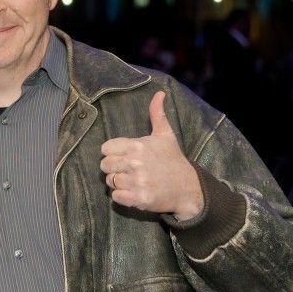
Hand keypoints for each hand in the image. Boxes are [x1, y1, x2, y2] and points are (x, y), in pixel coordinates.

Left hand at [99, 90, 202, 219]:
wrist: (188, 187)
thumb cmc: (173, 160)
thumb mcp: (165, 135)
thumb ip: (157, 114)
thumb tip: (159, 93)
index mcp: (137, 146)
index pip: (105, 149)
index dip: (113, 153)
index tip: (124, 156)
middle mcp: (135, 163)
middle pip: (105, 165)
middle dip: (114, 168)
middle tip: (129, 170)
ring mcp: (137, 181)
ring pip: (110, 181)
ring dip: (119, 183)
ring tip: (134, 181)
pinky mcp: (139, 199)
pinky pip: (116, 197)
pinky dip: (123, 197)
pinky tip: (135, 192)